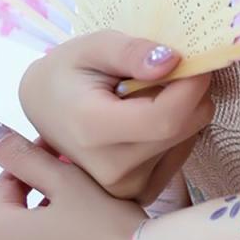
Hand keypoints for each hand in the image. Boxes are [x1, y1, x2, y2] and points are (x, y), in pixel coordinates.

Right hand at [17, 30, 214, 206]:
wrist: (46, 110)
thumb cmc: (68, 73)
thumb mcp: (92, 46)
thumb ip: (130, 51)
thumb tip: (172, 60)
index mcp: (93, 131)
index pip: (166, 117)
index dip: (192, 85)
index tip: (194, 59)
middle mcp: (111, 170)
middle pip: (184, 127)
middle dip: (190, 90)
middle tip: (165, 69)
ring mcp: (127, 188)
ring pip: (189, 136)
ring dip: (182, 108)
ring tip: (145, 96)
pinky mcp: (142, 193)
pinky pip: (183, 152)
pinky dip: (176, 129)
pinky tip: (146, 118)